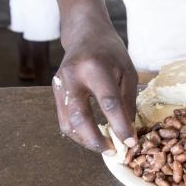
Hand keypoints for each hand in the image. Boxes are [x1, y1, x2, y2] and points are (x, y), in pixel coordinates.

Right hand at [52, 30, 137, 153]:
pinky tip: (92, 136)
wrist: (85, 33)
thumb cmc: (111, 52)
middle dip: (97, 141)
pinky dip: (78, 133)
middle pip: (81, 118)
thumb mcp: (127, 72)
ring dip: (86, 140)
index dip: (120, 126)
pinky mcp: (55, 91)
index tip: (130, 143)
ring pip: (68, 123)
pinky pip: (64, 119)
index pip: (109, 103)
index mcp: (95, 67)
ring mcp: (60, 84)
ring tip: (104, 146)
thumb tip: (127, 133)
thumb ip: (127, 102)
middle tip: (113, 152)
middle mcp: (73, 76)